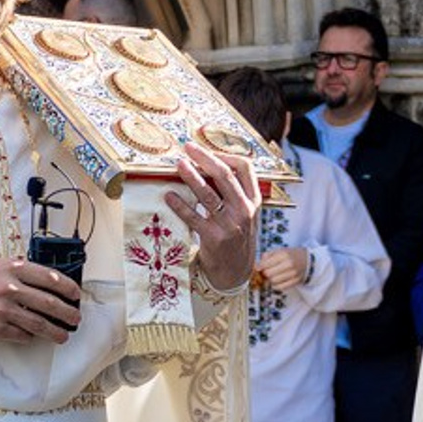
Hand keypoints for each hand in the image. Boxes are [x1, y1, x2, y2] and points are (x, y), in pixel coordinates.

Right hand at [0, 259, 83, 341]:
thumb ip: (20, 272)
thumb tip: (48, 283)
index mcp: (12, 268)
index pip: (50, 277)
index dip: (68, 288)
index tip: (76, 295)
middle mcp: (10, 287)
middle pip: (49, 303)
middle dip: (67, 313)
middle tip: (75, 319)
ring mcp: (3, 309)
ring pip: (39, 323)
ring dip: (55, 331)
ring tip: (63, 335)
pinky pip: (22, 335)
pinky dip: (31, 337)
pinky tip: (35, 337)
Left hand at [165, 143, 260, 290]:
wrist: (235, 272)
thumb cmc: (235, 237)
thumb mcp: (243, 214)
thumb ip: (231, 192)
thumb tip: (206, 166)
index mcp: (254, 201)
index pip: (245, 168)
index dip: (225, 155)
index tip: (207, 151)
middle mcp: (244, 210)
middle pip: (225, 176)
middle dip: (205, 158)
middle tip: (188, 148)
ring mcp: (230, 225)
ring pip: (208, 194)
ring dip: (191, 176)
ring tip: (178, 165)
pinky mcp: (213, 238)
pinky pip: (193, 217)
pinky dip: (179, 205)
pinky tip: (168, 196)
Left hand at [255, 246, 310, 294]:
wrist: (307, 260)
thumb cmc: (290, 255)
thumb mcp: (279, 250)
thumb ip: (266, 256)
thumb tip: (257, 266)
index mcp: (284, 255)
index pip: (266, 264)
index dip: (259, 267)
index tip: (258, 268)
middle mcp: (289, 264)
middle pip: (269, 274)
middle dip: (265, 273)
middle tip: (266, 271)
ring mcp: (293, 274)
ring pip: (273, 281)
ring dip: (270, 279)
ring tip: (273, 275)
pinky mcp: (295, 282)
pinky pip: (280, 287)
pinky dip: (276, 285)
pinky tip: (277, 280)